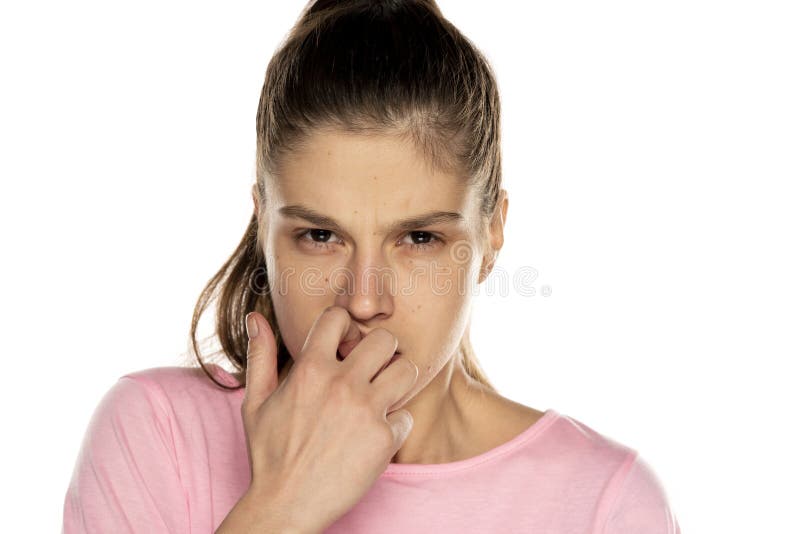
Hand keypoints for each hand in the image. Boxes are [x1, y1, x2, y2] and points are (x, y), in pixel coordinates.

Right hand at [240, 306, 417, 532]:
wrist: (286, 505)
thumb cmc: (269, 454)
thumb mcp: (255, 402)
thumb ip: (260, 355)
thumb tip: (256, 317)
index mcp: (310, 370)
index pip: (339, 316)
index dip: (344, 325)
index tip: (343, 343)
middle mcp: (342, 384)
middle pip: (385, 339)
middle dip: (380, 351)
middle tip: (371, 369)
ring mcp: (366, 411)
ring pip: (407, 370)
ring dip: (397, 380)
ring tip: (381, 395)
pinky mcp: (384, 439)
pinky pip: (406, 416)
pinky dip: (395, 425)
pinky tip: (374, 436)